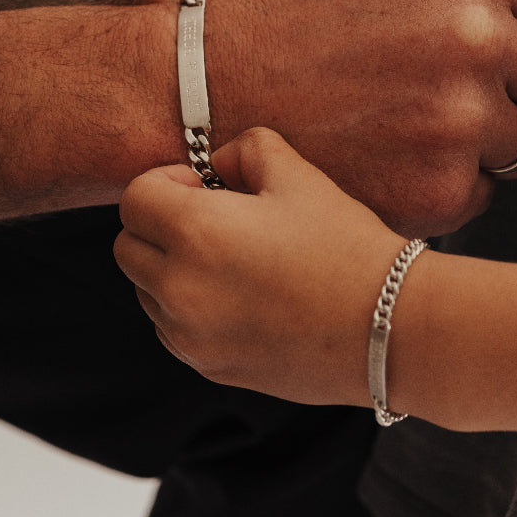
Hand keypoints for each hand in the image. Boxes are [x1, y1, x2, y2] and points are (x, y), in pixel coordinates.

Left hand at [115, 128, 399, 404]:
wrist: (389, 327)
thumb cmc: (347, 248)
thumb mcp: (299, 175)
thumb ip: (245, 150)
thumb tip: (217, 164)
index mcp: (195, 233)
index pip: (134, 198)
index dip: (164, 182)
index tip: (202, 186)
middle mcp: (179, 289)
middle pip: (127, 247)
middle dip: (159, 225)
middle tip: (213, 219)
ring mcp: (190, 335)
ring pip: (146, 291)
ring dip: (170, 268)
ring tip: (233, 260)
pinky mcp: (209, 367)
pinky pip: (172, 329)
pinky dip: (188, 308)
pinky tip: (242, 295)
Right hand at [203, 0, 516, 235]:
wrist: (206, 88)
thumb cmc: (303, 19)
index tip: (499, 49)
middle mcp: (476, 35)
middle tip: (459, 96)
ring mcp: (459, 118)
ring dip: (488, 145)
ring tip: (415, 128)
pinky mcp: (437, 190)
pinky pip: (482, 195)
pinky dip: (444, 187)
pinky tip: (388, 163)